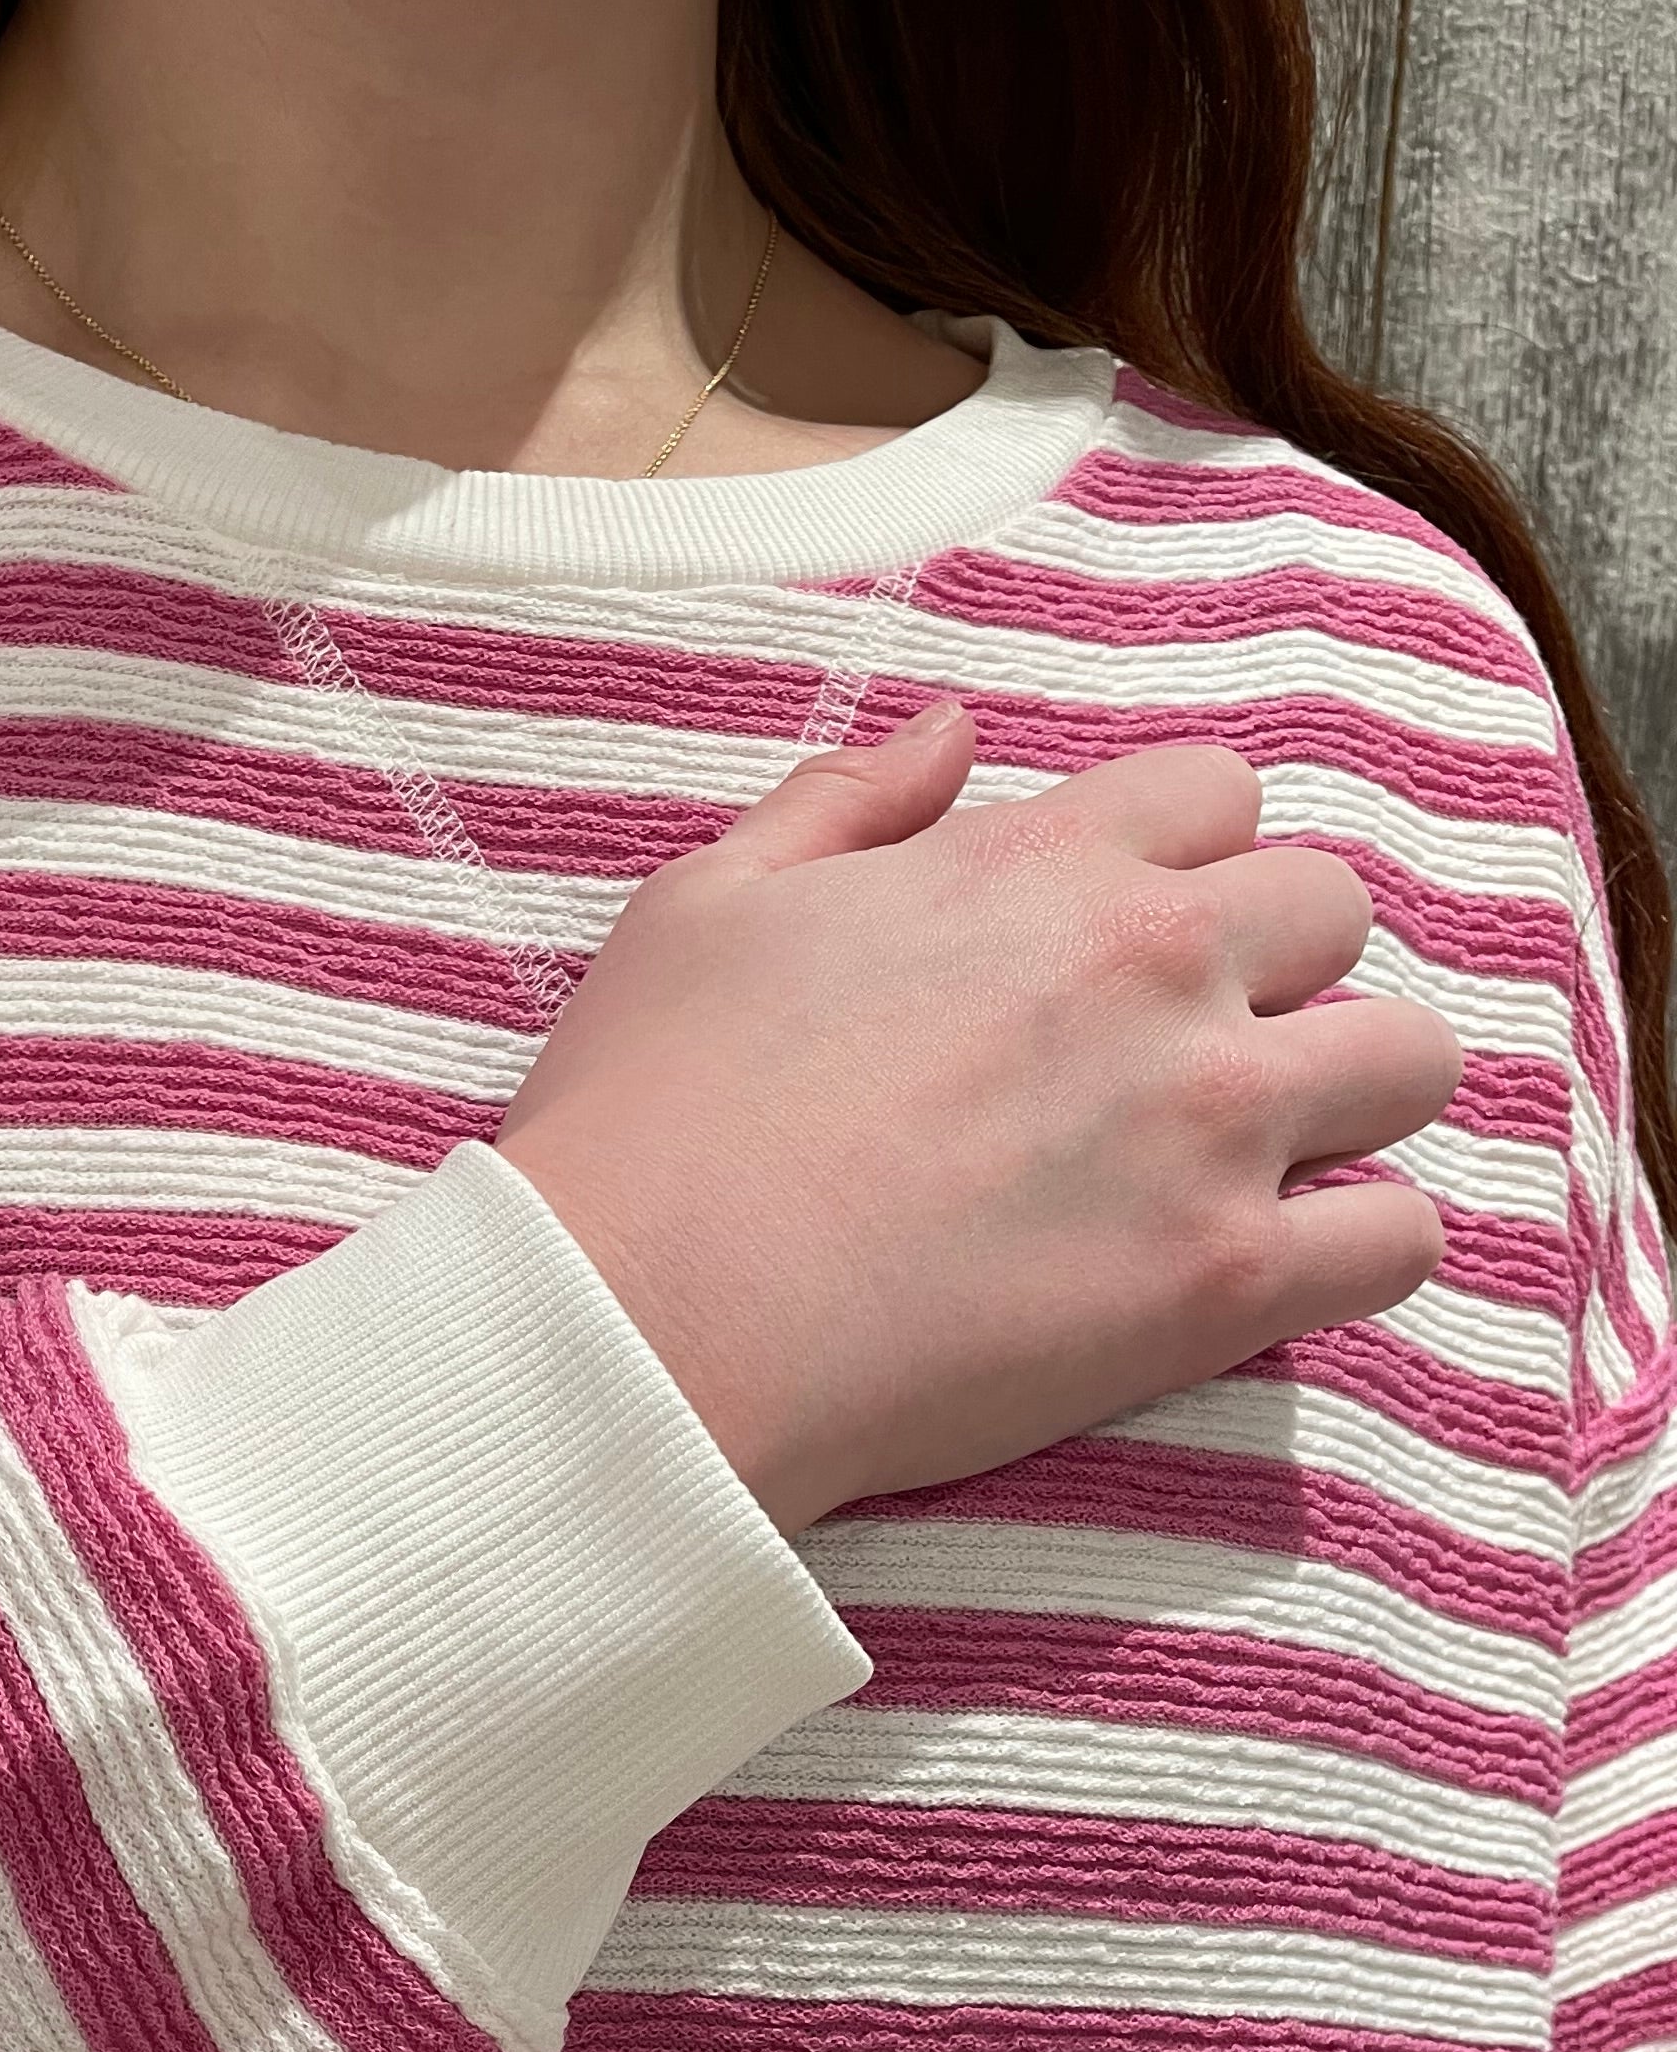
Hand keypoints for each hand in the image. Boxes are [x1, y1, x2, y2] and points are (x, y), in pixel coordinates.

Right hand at [493, 704, 1464, 1536]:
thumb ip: (845, 801)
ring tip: (1265, 1161)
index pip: (1217, 795)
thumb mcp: (706, 904)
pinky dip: (1363, 1248)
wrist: (642, 1323)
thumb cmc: (648, 1122)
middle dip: (1275, 970)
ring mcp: (1205, 1123)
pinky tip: (1283, 1270)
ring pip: (1409, 1059)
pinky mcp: (1223, 1281)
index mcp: (1036, 862)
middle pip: (1332, 907)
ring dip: (1352, 1096)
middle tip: (1183, 1060)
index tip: (1119, 948)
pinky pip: (1400, 1238)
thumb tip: (954, 728)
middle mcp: (1151, 967)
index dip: (1178, 866)